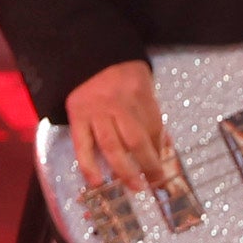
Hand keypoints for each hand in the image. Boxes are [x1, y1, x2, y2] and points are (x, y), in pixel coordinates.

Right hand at [64, 59, 172, 195]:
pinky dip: (89, 165)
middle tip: (155, 182)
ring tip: (134, 186)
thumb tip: (160, 147)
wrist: (86, 55)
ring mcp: (95, 111)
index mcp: (139, 92)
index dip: (160, 149)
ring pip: (112, 146)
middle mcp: (118, 103)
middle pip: (136, 139)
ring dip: (124, 170)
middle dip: (148, 164)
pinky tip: (97, 182)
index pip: (153, 127)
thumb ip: (149, 112)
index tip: (166, 166)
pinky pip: (82, 145)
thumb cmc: (120, 73)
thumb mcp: (142, 84)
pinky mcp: (76, 117)